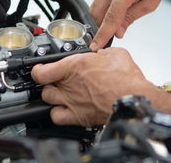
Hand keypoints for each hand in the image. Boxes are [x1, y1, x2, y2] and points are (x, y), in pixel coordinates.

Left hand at [31, 48, 152, 126]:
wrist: (133, 99)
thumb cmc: (126, 79)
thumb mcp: (114, 54)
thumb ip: (102, 53)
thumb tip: (101, 53)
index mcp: (74, 66)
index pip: (40, 71)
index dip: (38, 70)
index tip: (41, 69)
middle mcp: (69, 85)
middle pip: (45, 85)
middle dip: (49, 82)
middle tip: (58, 80)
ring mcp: (72, 102)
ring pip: (48, 100)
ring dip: (52, 96)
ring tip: (61, 93)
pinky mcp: (78, 117)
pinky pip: (57, 117)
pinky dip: (57, 114)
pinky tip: (65, 109)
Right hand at [89, 0, 170, 49]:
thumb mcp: (150, 3)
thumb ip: (130, 18)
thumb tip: (118, 32)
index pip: (110, 18)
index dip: (102, 35)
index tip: (95, 45)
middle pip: (96, 11)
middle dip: (100, 24)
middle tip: (111, 29)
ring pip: (96, 1)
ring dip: (105, 8)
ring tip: (123, 2)